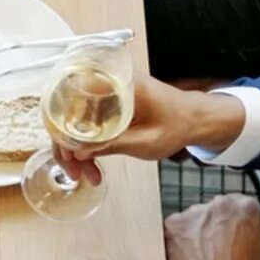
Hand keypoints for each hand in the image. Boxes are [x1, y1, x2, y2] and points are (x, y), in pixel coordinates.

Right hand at [53, 74, 242, 184]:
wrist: (197, 119)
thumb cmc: (179, 125)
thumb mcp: (147, 141)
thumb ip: (111, 145)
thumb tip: (77, 153)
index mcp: (118, 85)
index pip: (72, 103)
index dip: (62, 131)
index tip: (68, 157)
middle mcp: (107, 84)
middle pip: (68, 115)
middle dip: (67, 147)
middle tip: (74, 174)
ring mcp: (106, 95)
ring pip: (75, 122)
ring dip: (76, 149)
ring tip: (86, 175)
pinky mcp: (107, 106)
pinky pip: (86, 123)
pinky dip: (86, 144)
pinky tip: (91, 163)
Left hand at [163, 194, 259, 259]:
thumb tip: (251, 227)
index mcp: (247, 207)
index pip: (236, 205)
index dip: (231, 223)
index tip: (227, 234)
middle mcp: (220, 204)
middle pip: (213, 210)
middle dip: (211, 226)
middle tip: (212, 249)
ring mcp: (194, 214)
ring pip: (192, 219)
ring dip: (193, 233)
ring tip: (198, 258)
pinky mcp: (172, 226)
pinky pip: (173, 230)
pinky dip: (176, 242)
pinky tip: (185, 259)